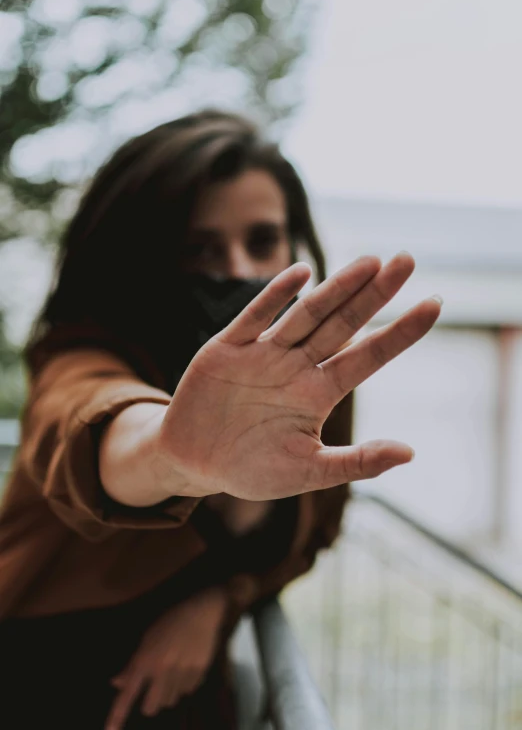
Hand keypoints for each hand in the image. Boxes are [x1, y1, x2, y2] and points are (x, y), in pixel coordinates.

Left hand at [105, 588, 226, 729]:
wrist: (203, 613)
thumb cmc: (171, 621)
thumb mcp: (147, 637)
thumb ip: (133, 663)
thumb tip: (118, 683)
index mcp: (146, 660)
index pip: (128, 693)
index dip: (118, 714)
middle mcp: (163, 671)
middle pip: (151, 708)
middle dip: (150, 702)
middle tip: (154, 687)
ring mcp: (182, 675)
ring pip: (170, 701)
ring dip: (168, 693)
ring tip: (174, 672)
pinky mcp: (199, 675)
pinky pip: (187, 692)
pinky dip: (184, 685)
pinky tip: (187, 667)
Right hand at [156, 252, 440, 499]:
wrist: (193, 462)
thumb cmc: (251, 469)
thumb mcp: (307, 471)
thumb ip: (355, 462)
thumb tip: (410, 452)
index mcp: (317, 394)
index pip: (367, 357)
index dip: (400, 333)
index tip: (434, 304)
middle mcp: (296, 367)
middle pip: (342, 324)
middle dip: (374, 294)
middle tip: (408, 260)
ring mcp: (263, 354)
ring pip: (305, 315)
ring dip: (335, 289)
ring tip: (370, 263)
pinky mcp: (228, 348)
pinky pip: (254, 317)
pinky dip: (275, 296)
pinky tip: (302, 274)